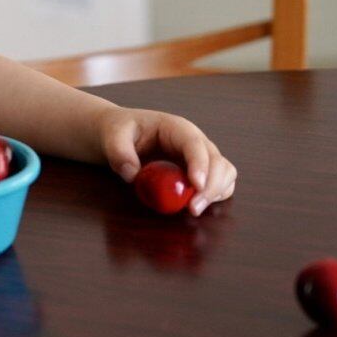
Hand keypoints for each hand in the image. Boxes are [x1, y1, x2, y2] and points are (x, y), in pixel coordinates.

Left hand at [98, 107, 237, 215]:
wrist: (119, 135)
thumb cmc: (119, 131)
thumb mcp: (112, 136)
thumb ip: (119, 153)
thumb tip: (132, 175)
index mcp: (175, 128)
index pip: (194, 144)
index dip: (200, 165)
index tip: (197, 185)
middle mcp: (194, 141)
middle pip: (217, 161)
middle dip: (211, 185)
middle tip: (193, 208)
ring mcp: (199, 157)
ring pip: (224, 173)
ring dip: (216, 193)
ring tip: (193, 209)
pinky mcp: (198, 172)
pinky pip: (218, 184)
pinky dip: (214, 196)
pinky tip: (197, 205)